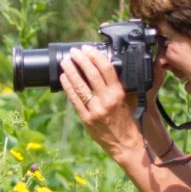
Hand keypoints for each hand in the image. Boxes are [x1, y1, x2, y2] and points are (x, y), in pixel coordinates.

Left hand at [59, 46, 145, 160]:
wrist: (125, 143)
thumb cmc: (126, 120)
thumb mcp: (127, 99)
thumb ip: (117, 84)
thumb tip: (104, 67)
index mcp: (118, 93)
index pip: (106, 68)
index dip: (95, 56)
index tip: (87, 48)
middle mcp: (107, 100)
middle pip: (91, 74)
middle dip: (80, 60)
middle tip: (74, 52)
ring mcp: (96, 110)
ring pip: (80, 86)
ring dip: (71, 71)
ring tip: (65, 62)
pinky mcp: (86, 119)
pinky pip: (74, 100)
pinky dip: (68, 87)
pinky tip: (63, 78)